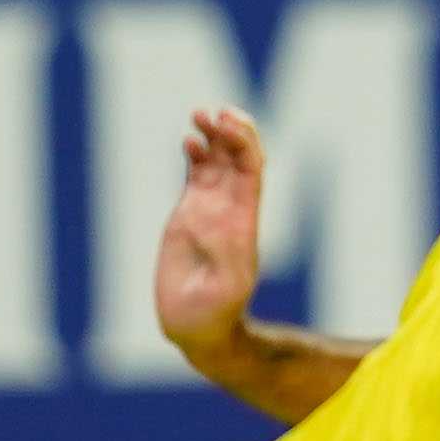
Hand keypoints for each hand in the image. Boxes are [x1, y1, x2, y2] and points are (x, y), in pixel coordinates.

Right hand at [151, 108, 266, 364]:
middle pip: (237, 156)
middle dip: (229, 129)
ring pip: (217, 160)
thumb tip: (225, 234)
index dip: (243, 142)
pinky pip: (197, 175)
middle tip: (211, 112)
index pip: (250, 168)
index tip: (225, 125)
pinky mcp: (188, 215)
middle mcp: (229, 208)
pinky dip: (196, 153)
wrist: (198, 328)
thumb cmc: (214, 315)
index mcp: (242, 219)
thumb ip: (227, 263)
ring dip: (212, 134)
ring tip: (199, 115)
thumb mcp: (225, 291)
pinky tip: (188, 140)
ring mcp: (209, 209)